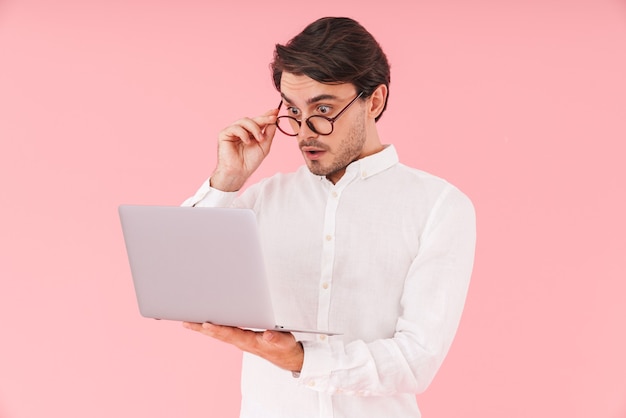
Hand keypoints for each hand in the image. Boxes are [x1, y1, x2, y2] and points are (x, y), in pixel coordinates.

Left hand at [182, 322, 303, 371]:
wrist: (286, 356)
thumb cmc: (284, 347)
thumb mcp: (285, 342)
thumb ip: (277, 338)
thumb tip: (268, 334)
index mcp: (250, 341)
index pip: (231, 334)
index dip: (218, 329)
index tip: (205, 324)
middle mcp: (241, 342)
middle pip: (218, 334)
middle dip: (202, 328)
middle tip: (186, 322)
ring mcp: (240, 341)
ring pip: (218, 334)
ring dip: (203, 328)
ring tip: (188, 322)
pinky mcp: (240, 338)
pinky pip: (223, 333)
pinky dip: (212, 328)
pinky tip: (204, 324)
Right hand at [210, 108, 278, 191]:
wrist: (239, 172)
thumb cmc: (250, 161)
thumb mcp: (264, 146)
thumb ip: (269, 133)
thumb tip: (275, 121)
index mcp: (251, 132)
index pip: (259, 121)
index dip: (267, 115)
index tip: (276, 111)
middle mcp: (242, 130)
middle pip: (253, 119)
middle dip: (264, 118)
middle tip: (273, 119)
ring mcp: (233, 131)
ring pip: (244, 121)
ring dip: (254, 128)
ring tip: (260, 139)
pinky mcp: (224, 134)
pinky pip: (235, 128)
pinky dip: (243, 133)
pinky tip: (247, 142)